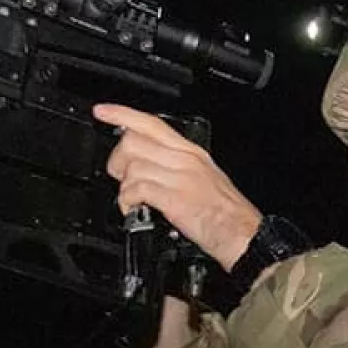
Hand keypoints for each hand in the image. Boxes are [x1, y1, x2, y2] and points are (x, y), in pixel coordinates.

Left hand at [97, 103, 261, 271]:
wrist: (245, 236)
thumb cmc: (228, 215)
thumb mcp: (206, 179)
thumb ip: (178, 168)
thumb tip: (149, 167)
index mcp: (193, 153)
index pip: (152, 123)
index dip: (123, 114)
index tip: (103, 111)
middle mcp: (186, 160)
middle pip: (134, 142)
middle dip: (118, 161)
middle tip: (123, 179)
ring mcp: (180, 178)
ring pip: (133, 166)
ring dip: (124, 187)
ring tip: (133, 201)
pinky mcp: (175, 199)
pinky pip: (137, 190)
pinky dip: (128, 202)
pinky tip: (135, 211)